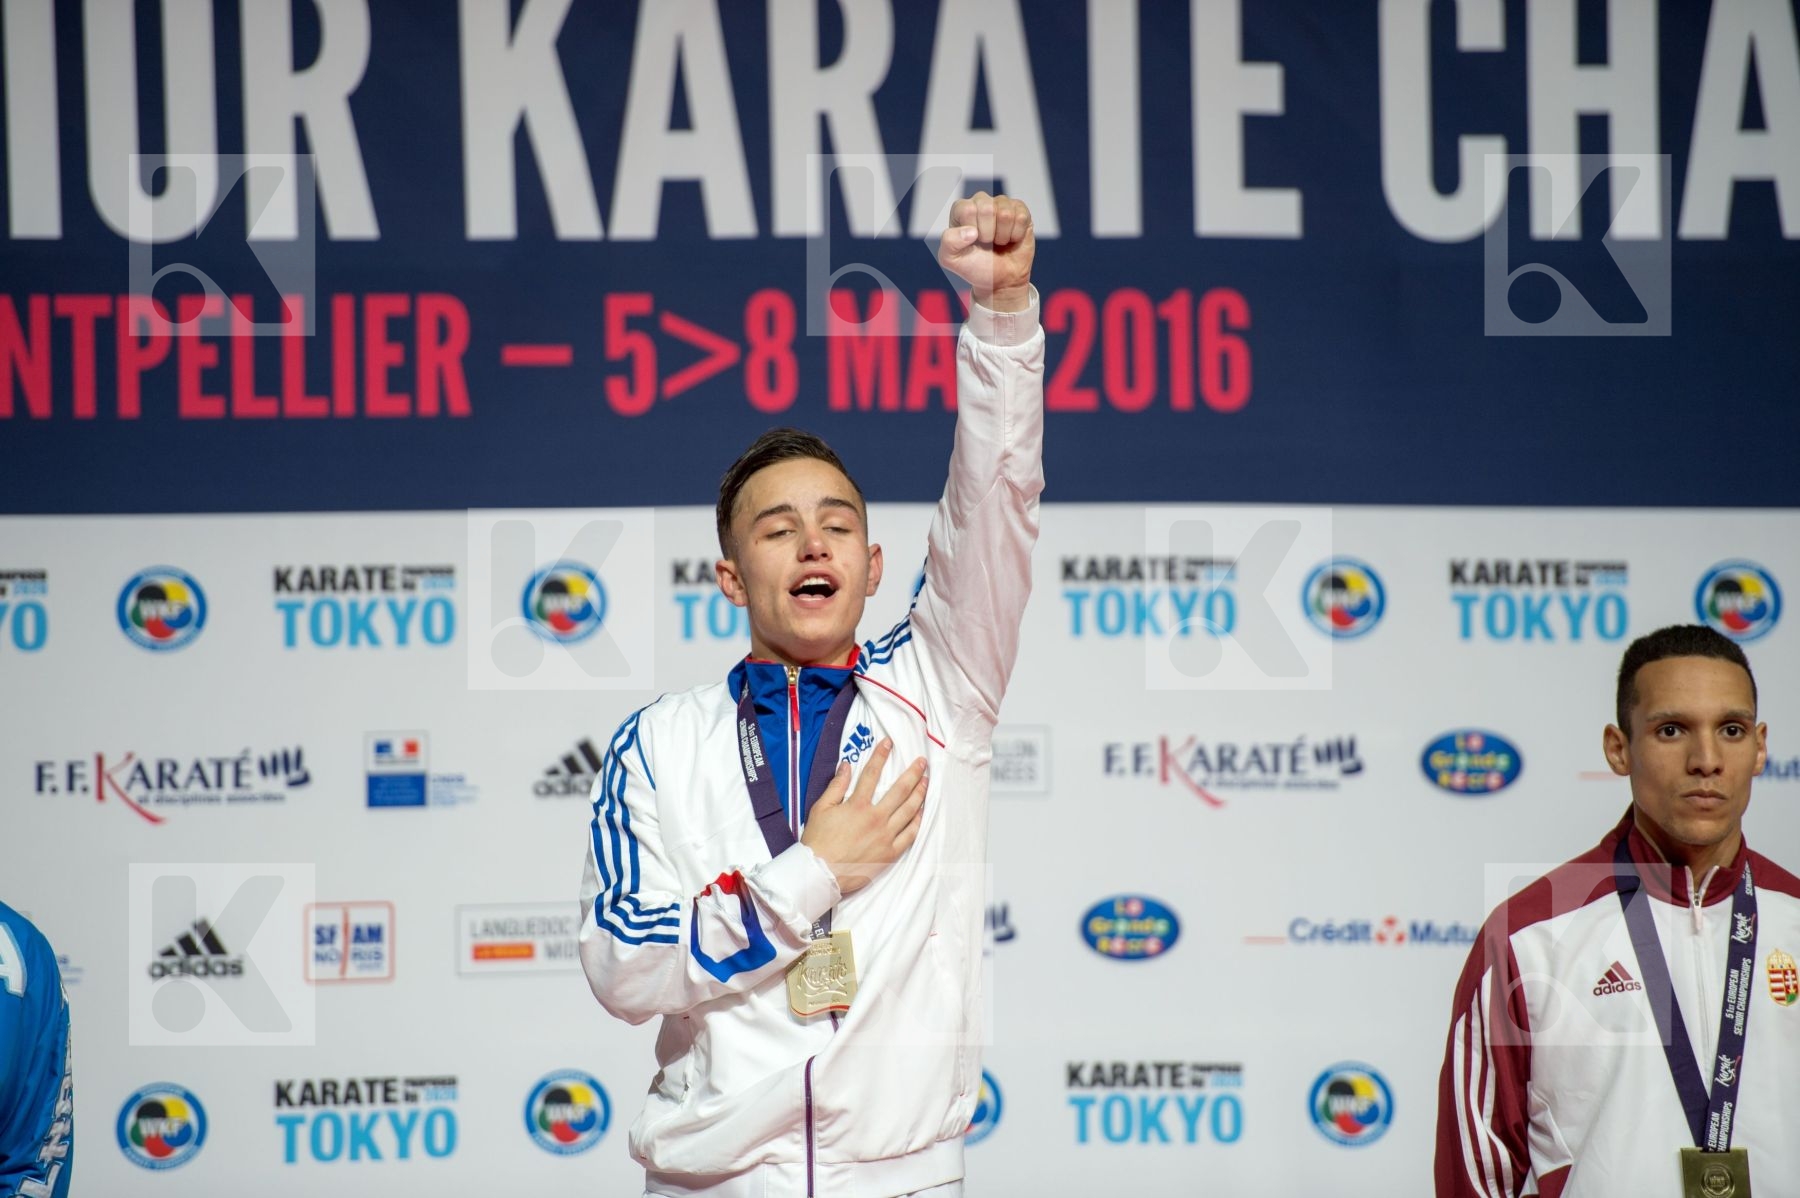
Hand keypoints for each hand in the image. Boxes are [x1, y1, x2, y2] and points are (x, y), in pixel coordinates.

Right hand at [800, 739, 927, 895]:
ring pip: (909, 810)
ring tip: (925, 782)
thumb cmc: (818, 841)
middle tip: (921, 762)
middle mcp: (875, 818)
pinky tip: (921, 812)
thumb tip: (846, 765)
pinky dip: (917, 821)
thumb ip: (836, 786)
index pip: (872, 773)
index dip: (881, 755)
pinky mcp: (890, 853)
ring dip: (919, 794)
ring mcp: (885, 836)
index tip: (889, 742)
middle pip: (900, 790)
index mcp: (857, 805)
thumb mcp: (820, 809)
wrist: (820, 874)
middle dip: (912, 773)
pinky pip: (909, 835)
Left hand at [939, 191, 1033, 311]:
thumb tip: (971, 231)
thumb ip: (949, 241)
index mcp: (961, 209)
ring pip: (1006, 214)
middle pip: (988, 209)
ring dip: (1003, 236)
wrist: (1000, 281)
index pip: (968, 210)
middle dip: (989, 234)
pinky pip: (1021, 217)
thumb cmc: (975, 266)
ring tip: (999, 242)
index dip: (973, 231)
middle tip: (988, 243)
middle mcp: (981, 201)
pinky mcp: (1020, 210)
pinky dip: (1017, 234)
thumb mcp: (951, 259)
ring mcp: (1002, 204)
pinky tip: (1011, 238)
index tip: (973, 241)